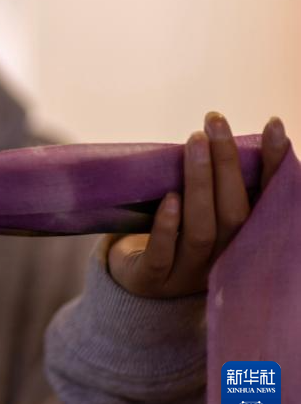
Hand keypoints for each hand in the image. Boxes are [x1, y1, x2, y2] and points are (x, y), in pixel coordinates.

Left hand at [106, 113, 289, 298]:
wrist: (130, 278)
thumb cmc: (167, 232)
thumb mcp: (195, 207)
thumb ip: (213, 185)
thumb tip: (223, 135)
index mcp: (239, 239)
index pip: (264, 201)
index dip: (274, 166)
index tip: (274, 125)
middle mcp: (221, 259)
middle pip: (234, 213)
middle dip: (228, 164)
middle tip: (215, 122)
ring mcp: (187, 273)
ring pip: (201, 230)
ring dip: (200, 184)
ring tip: (194, 143)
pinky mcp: (151, 281)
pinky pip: (163, 256)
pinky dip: (167, 227)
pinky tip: (169, 199)